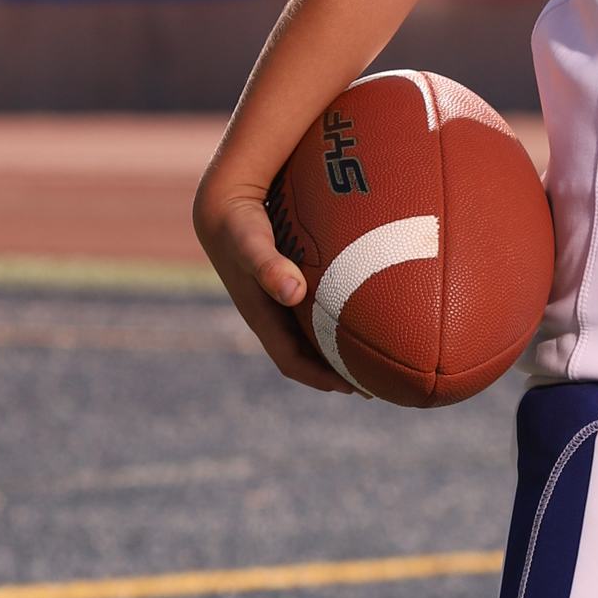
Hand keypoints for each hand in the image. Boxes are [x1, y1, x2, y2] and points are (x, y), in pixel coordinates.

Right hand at [193, 181, 353, 394]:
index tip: (354, 387)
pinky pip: (315, 321)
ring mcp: (279, 307)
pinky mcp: (288, 292)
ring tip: (374, 362)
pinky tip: (362, 323)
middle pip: (307, 360)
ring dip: (338, 356)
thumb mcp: (249, 243)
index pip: (292, 362)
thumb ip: (267, 266)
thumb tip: (293, 293)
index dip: (321, 378)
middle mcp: (272, 318)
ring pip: (312, 342)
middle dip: (337, 375)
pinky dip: (336, 329)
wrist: (222, 210)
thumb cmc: (239, 227)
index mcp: (262, 317)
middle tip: (376, 383)